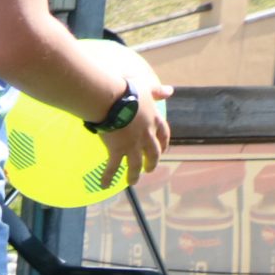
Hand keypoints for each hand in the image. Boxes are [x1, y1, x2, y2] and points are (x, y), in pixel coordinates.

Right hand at [95, 61, 171, 187]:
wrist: (113, 100)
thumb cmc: (128, 91)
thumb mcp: (146, 89)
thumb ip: (157, 91)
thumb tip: (170, 91)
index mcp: (153, 120)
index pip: (163, 134)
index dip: (164, 143)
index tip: (164, 150)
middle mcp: (146, 135)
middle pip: (153, 153)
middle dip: (152, 162)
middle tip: (149, 169)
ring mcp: (132, 145)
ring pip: (136, 164)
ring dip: (134, 174)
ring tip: (133, 182)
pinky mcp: (117, 150)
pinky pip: (113, 167)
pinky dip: (108, 176)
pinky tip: (105, 185)